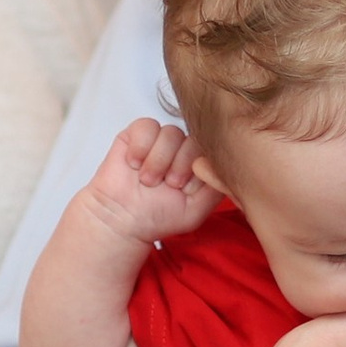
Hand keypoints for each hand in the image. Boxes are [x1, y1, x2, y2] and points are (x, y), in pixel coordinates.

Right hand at [84, 118, 219, 246]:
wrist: (121, 220)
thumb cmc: (157, 218)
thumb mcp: (196, 210)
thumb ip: (215, 187)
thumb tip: (224, 163)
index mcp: (198, 164)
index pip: (210, 150)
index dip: (197, 168)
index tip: (185, 189)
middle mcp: (182, 150)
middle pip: (192, 140)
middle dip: (179, 165)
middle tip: (166, 185)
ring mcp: (160, 140)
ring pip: (170, 133)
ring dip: (158, 160)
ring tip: (147, 180)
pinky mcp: (137, 134)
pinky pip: (146, 126)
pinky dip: (140, 147)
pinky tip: (134, 164)